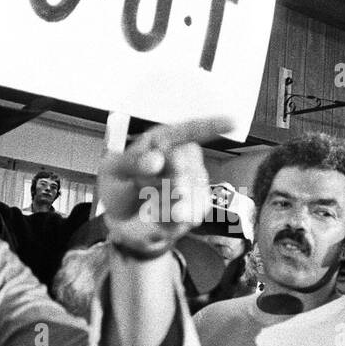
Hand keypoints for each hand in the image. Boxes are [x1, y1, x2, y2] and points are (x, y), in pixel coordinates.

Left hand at [99, 116, 233, 256]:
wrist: (123, 223)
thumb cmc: (118, 189)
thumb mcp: (113, 171)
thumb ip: (132, 163)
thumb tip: (156, 159)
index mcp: (161, 140)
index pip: (189, 130)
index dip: (211, 126)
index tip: (231, 122)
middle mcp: (182, 157)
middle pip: (186, 168)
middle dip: (162, 184)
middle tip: (143, 189)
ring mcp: (194, 182)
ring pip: (191, 193)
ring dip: (165, 204)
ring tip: (148, 205)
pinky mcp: (199, 205)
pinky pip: (193, 213)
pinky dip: (172, 218)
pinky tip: (160, 215)